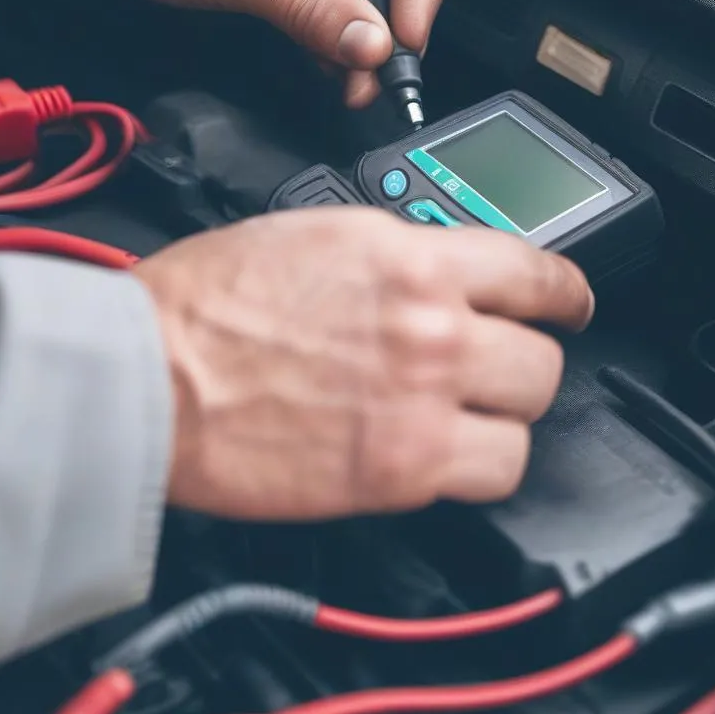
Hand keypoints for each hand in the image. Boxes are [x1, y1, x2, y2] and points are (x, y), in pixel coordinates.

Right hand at [132, 209, 593, 520]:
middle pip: (541, 353)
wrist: (146, 376)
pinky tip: (437, 458)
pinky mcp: (404, 469)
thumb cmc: (197, 308)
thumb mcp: (306, 239)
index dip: (562, 293)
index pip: (532, 270)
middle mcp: (430, 322)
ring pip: (528, 416)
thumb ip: (387, 261)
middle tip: (493, 374)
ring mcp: (424, 397)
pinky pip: (493, 474)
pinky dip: (475, 469)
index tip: (567, 306)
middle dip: (519, 363)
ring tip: (462, 422)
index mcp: (405, 255)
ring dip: (502, 419)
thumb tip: (427, 281)